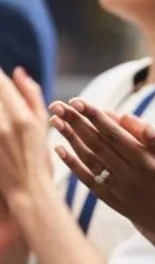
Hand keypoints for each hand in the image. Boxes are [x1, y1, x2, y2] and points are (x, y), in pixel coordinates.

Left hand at [0, 68, 51, 201]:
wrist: (25, 192)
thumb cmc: (37, 160)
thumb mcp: (42, 126)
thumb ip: (32, 97)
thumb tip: (18, 71)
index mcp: (22, 118)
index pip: (1, 83)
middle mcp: (3, 125)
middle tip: (4, 108)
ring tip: (4, 120)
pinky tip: (0, 131)